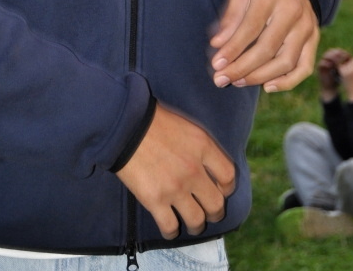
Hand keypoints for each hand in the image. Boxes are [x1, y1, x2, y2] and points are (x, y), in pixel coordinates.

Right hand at [115, 103, 234, 238]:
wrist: (124, 125)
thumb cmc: (153, 120)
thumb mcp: (186, 126)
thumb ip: (199, 147)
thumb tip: (205, 165)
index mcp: (203, 147)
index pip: (228, 176)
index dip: (227, 187)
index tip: (221, 190)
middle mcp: (193, 170)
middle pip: (216, 203)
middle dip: (215, 212)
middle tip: (208, 212)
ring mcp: (175, 187)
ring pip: (197, 220)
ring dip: (196, 225)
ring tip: (192, 224)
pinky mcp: (155, 200)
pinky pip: (170, 227)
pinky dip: (171, 231)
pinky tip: (169, 228)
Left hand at [209, 0, 318, 92]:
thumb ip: (231, 16)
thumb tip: (217, 44)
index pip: (251, 27)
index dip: (233, 48)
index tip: (217, 64)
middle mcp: (293, 10)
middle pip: (268, 48)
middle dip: (242, 68)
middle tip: (221, 79)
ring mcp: (307, 26)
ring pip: (286, 61)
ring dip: (260, 76)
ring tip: (238, 81)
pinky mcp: (314, 39)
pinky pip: (304, 67)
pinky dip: (288, 82)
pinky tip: (267, 86)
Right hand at [317, 47, 350, 99]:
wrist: (331, 88)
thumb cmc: (339, 79)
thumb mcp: (345, 71)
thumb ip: (348, 65)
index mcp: (334, 58)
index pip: (337, 51)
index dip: (341, 52)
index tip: (347, 54)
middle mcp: (328, 59)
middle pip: (331, 51)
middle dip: (336, 53)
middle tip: (342, 55)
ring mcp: (323, 63)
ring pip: (325, 55)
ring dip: (331, 56)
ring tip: (336, 59)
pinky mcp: (320, 68)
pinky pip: (321, 63)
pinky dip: (326, 63)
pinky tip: (331, 65)